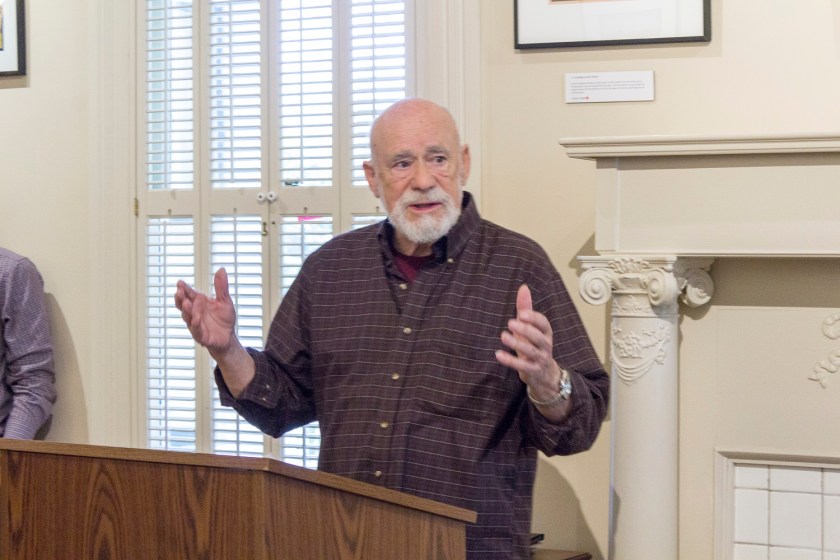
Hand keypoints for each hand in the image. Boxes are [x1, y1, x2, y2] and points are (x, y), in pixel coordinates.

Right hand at [174, 268, 236, 355]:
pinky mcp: (201, 336)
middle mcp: (194, 313)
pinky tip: (196, 318)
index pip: (189, 294)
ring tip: (187, 302)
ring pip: (188, 317)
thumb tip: (221, 270)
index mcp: (199, 303)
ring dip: (187, 310)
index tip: (180, 282)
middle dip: (181, 298)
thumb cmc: (224, 319)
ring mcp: (196, 324)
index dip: (184, 289)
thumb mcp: (225, 300)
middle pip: (184, 305)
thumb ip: (221, 287)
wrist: (229, 338)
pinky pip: (196, 330)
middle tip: (179, 291)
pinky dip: (196, 324)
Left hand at [495, 284, 562, 401]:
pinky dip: (510, 361)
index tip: (522, 314)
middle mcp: (546, 345)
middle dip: (526, 330)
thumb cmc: (535, 345)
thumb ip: (526, 309)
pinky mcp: (533, 371)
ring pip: (530, 351)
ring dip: (517, 344)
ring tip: (503, 336)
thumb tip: (523, 287)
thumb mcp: (531, 327)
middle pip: (538, 337)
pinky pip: (522, 366)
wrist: (543, 373)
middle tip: (510, 323)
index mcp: (546, 333)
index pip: (544, 324)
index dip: (534, 318)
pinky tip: (498, 354)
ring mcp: (540, 359)